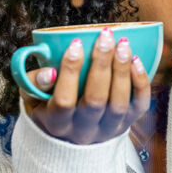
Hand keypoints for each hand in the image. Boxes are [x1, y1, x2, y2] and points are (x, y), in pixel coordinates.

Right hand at [19, 27, 151, 144]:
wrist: (70, 136)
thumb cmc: (48, 106)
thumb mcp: (31, 97)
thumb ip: (34, 82)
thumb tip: (50, 72)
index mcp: (56, 124)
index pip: (63, 101)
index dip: (70, 72)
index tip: (75, 44)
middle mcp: (83, 131)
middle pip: (96, 100)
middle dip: (102, 64)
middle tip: (105, 36)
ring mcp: (107, 130)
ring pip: (119, 103)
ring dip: (122, 70)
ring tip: (122, 44)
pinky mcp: (127, 124)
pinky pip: (139, 106)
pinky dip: (140, 83)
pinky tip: (136, 60)